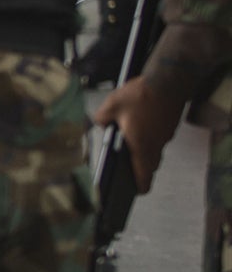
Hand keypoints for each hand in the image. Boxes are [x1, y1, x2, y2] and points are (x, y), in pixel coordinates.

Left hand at [94, 77, 185, 194]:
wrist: (169, 80)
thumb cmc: (141, 94)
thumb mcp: (111, 105)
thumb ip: (101, 119)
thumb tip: (100, 124)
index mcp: (141, 145)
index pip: (144, 174)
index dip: (141, 185)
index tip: (137, 192)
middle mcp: (156, 144)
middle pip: (150, 165)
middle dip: (140, 169)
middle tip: (129, 170)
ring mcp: (166, 135)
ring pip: (155, 151)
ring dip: (144, 152)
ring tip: (129, 145)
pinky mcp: (170, 125)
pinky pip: (159, 138)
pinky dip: (149, 138)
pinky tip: (139, 127)